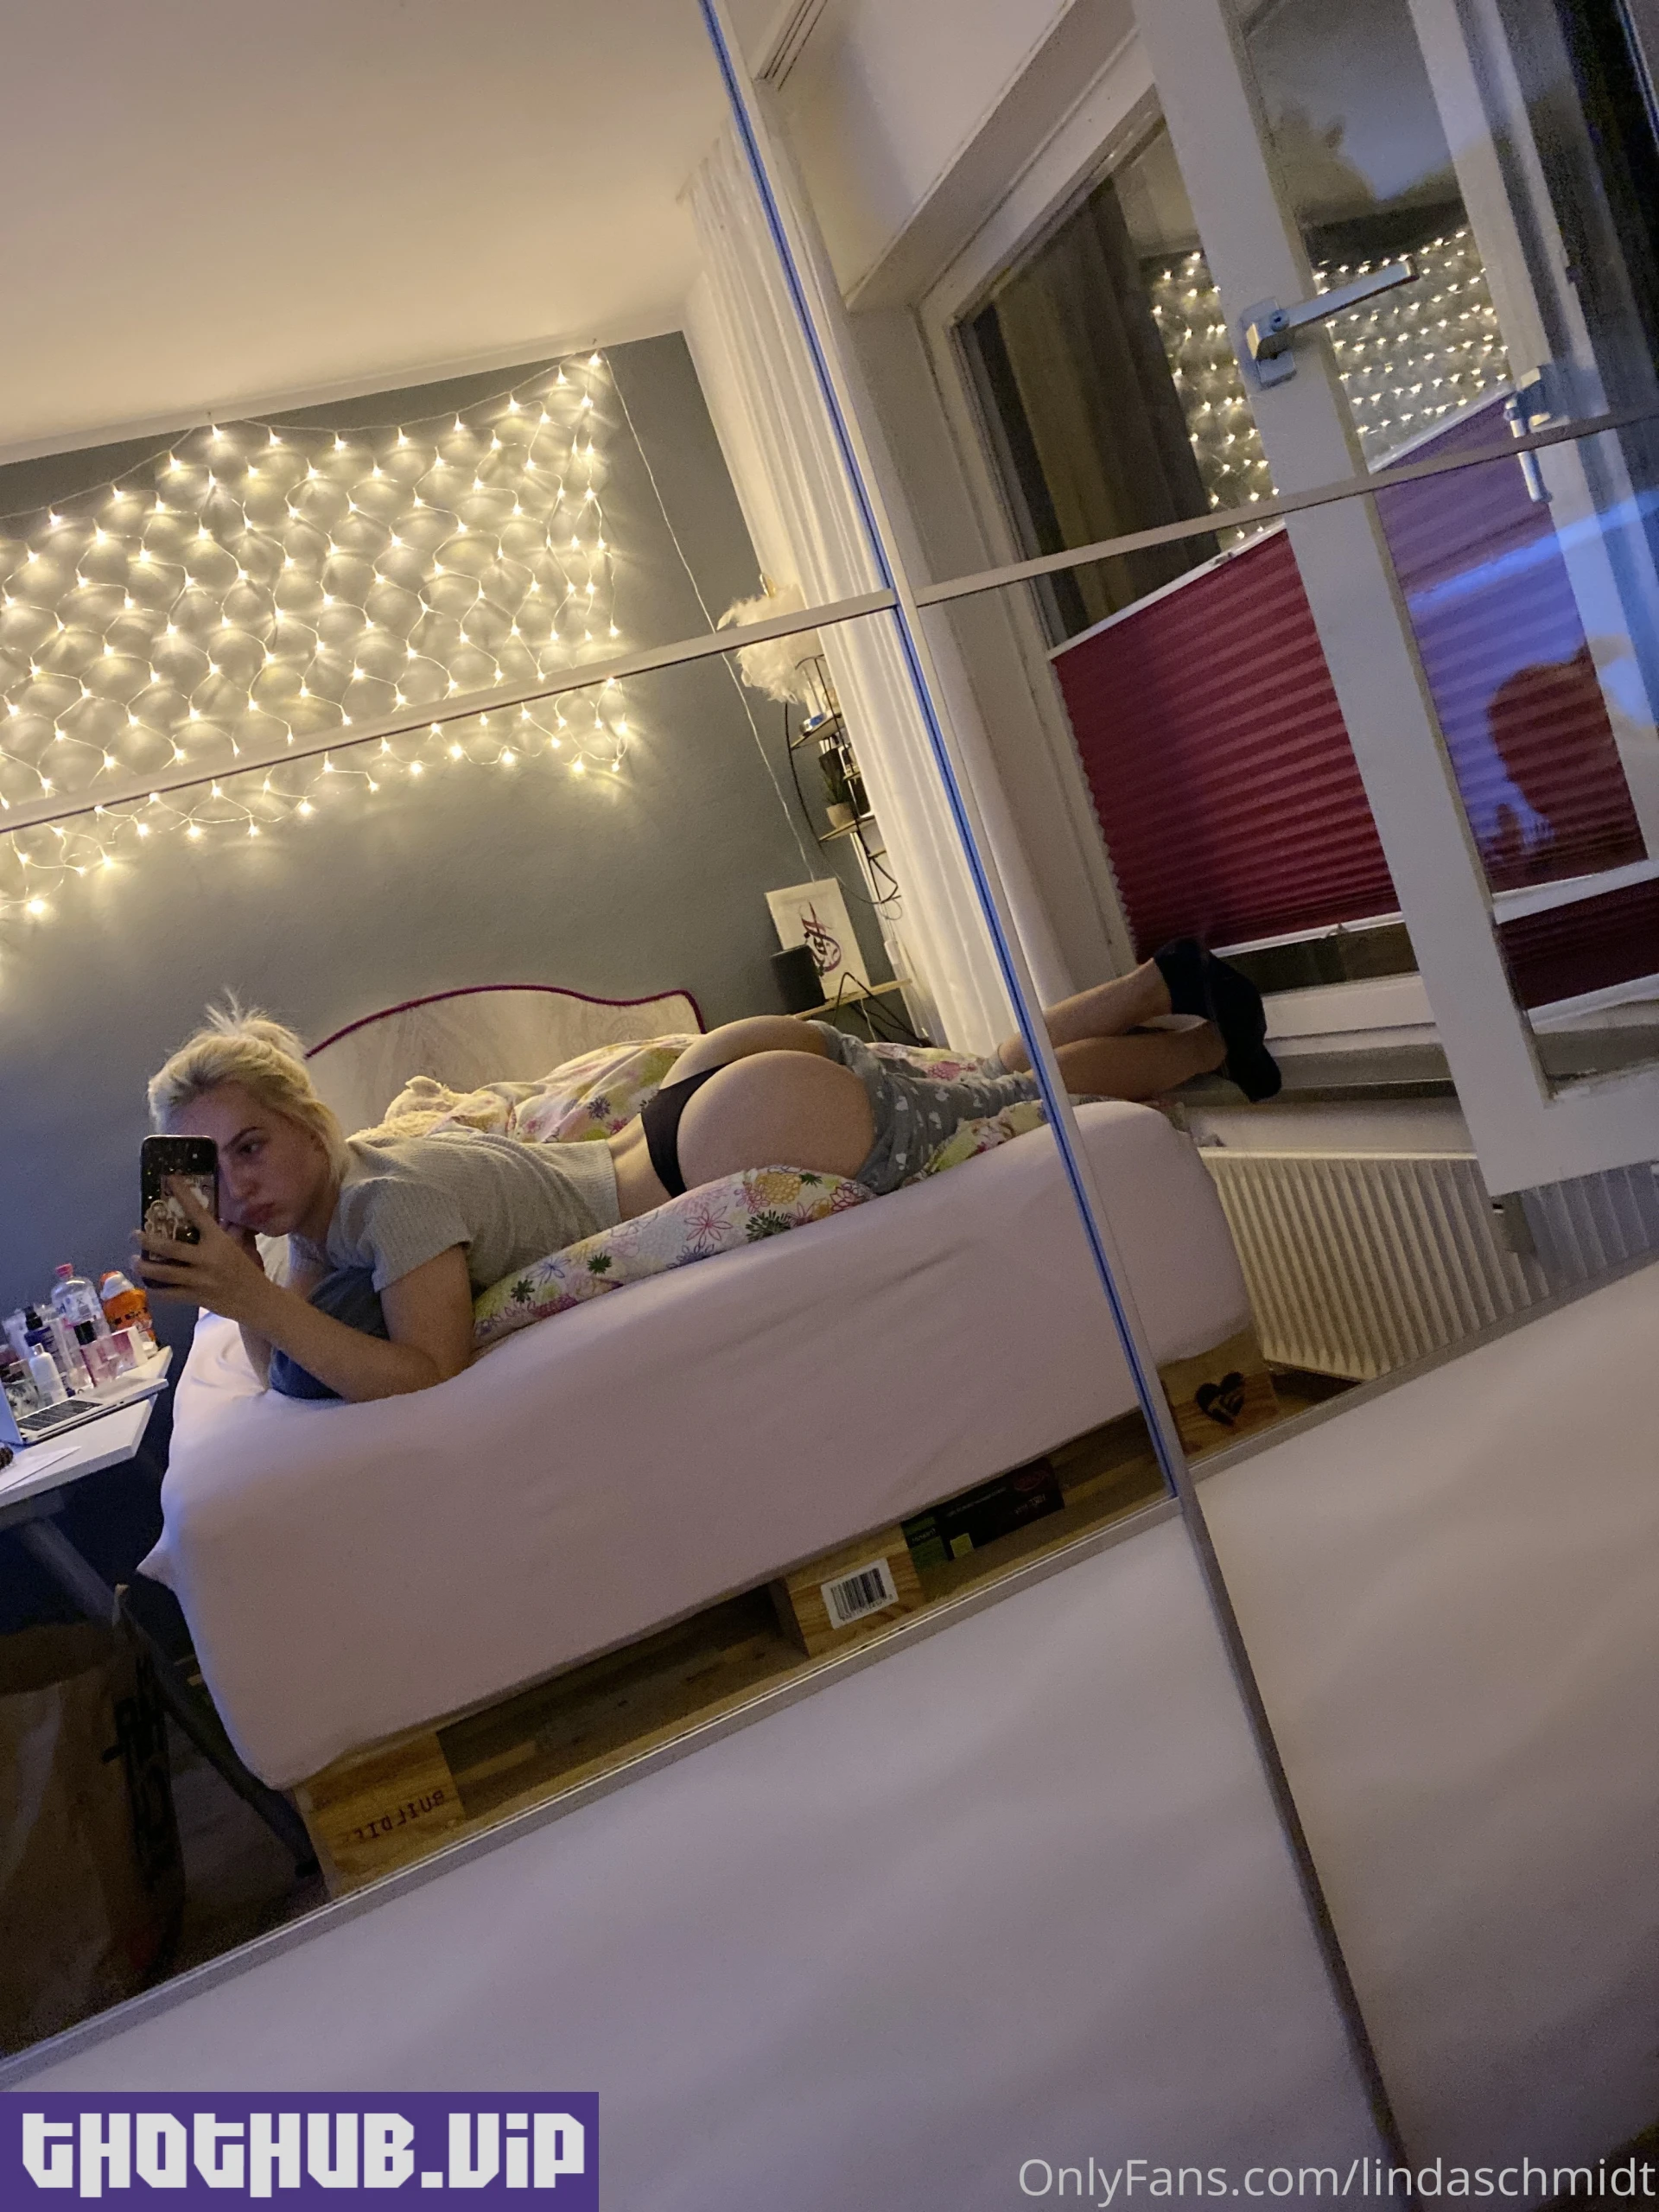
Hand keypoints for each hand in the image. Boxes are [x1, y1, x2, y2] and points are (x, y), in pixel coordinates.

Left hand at [135, 1177, 273, 1324]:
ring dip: (144, 1267)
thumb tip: (219, 1216)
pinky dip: (155, 1290)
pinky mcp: (195, 1297)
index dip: (183, 1195)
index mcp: (219, 1241)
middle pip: (169, 1248)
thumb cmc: (248, 1270)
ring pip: (164, 1273)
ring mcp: (199, 1280)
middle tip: (134, 1234)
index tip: (170, 1180)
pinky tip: (147, 1286)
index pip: (198, 1213)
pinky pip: (169, 1294)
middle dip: (148, 1240)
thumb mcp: (240, 1246)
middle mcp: (206, 1258)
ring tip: (133, 1261)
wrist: (257, 1301)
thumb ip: (228, 1231)